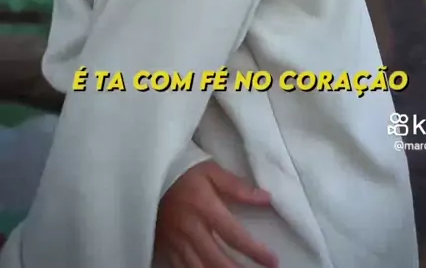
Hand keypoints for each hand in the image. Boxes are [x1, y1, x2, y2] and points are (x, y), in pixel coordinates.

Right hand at [155, 160, 278, 267]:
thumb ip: (238, 187)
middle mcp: (191, 229)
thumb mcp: (212, 171)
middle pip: (217, 259)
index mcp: (205, 207)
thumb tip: (266, 198)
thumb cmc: (185, 170)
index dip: (254, 250)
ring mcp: (176, 241)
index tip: (273, 260)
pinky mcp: (166, 247)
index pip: (233, 235)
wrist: (149, 173)